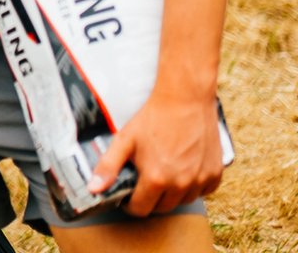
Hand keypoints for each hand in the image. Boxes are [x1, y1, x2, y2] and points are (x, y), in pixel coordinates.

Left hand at [87, 87, 224, 215]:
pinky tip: (184, 171)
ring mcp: (201, 179)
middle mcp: (182, 183)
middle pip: (163, 208)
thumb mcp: (124, 140)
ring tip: (164, 175)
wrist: (185, 100)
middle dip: (151, 200)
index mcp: (157, 178)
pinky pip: (204, 191)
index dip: (131, 204)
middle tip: (144, 183)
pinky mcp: (216, 172)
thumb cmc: (153, 118)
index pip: (141, 209)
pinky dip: (194, 186)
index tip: (128, 195)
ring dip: (173, 194)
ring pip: (184, 200)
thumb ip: (108, 166)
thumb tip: (94, 189)